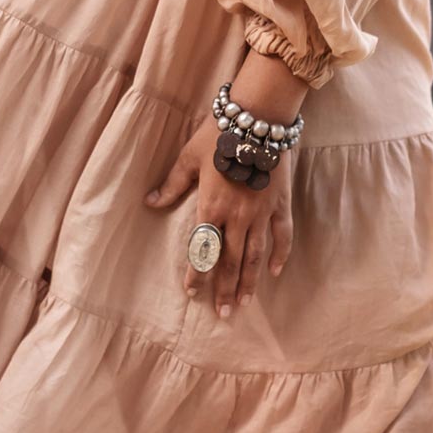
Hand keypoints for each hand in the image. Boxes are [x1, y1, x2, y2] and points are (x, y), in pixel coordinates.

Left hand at [144, 115, 293, 317]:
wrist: (258, 118)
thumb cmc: (218, 135)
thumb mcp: (188, 157)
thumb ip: (172, 184)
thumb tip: (151, 202)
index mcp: (211, 206)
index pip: (202, 248)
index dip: (197, 272)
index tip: (192, 292)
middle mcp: (237, 216)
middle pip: (230, 260)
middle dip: (224, 288)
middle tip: (222, 313)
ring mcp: (262, 213)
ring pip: (255, 255)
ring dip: (249, 281)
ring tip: (243, 303)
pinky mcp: (280, 205)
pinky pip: (282, 236)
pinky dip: (279, 255)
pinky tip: (275, 272)